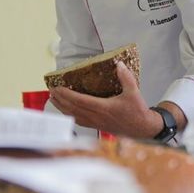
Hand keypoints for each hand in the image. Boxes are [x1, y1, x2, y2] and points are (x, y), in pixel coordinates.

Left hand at [48, 62, 162, 137]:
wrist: (142, 128)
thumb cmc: (137, 111)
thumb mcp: (134, 92)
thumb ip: (126, 77)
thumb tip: (119, 64)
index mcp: (104, 108)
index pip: (80, 101)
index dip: (67, 95)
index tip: (57, 88)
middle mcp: (97, 116)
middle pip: (73, 108)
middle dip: (60, 100)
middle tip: (51, 90)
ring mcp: (96, 123)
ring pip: (74, 116)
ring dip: (62, 107)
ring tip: (53, 99)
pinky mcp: (97, 126)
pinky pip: (79, 121)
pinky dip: (70, 115)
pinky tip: (66, 110)